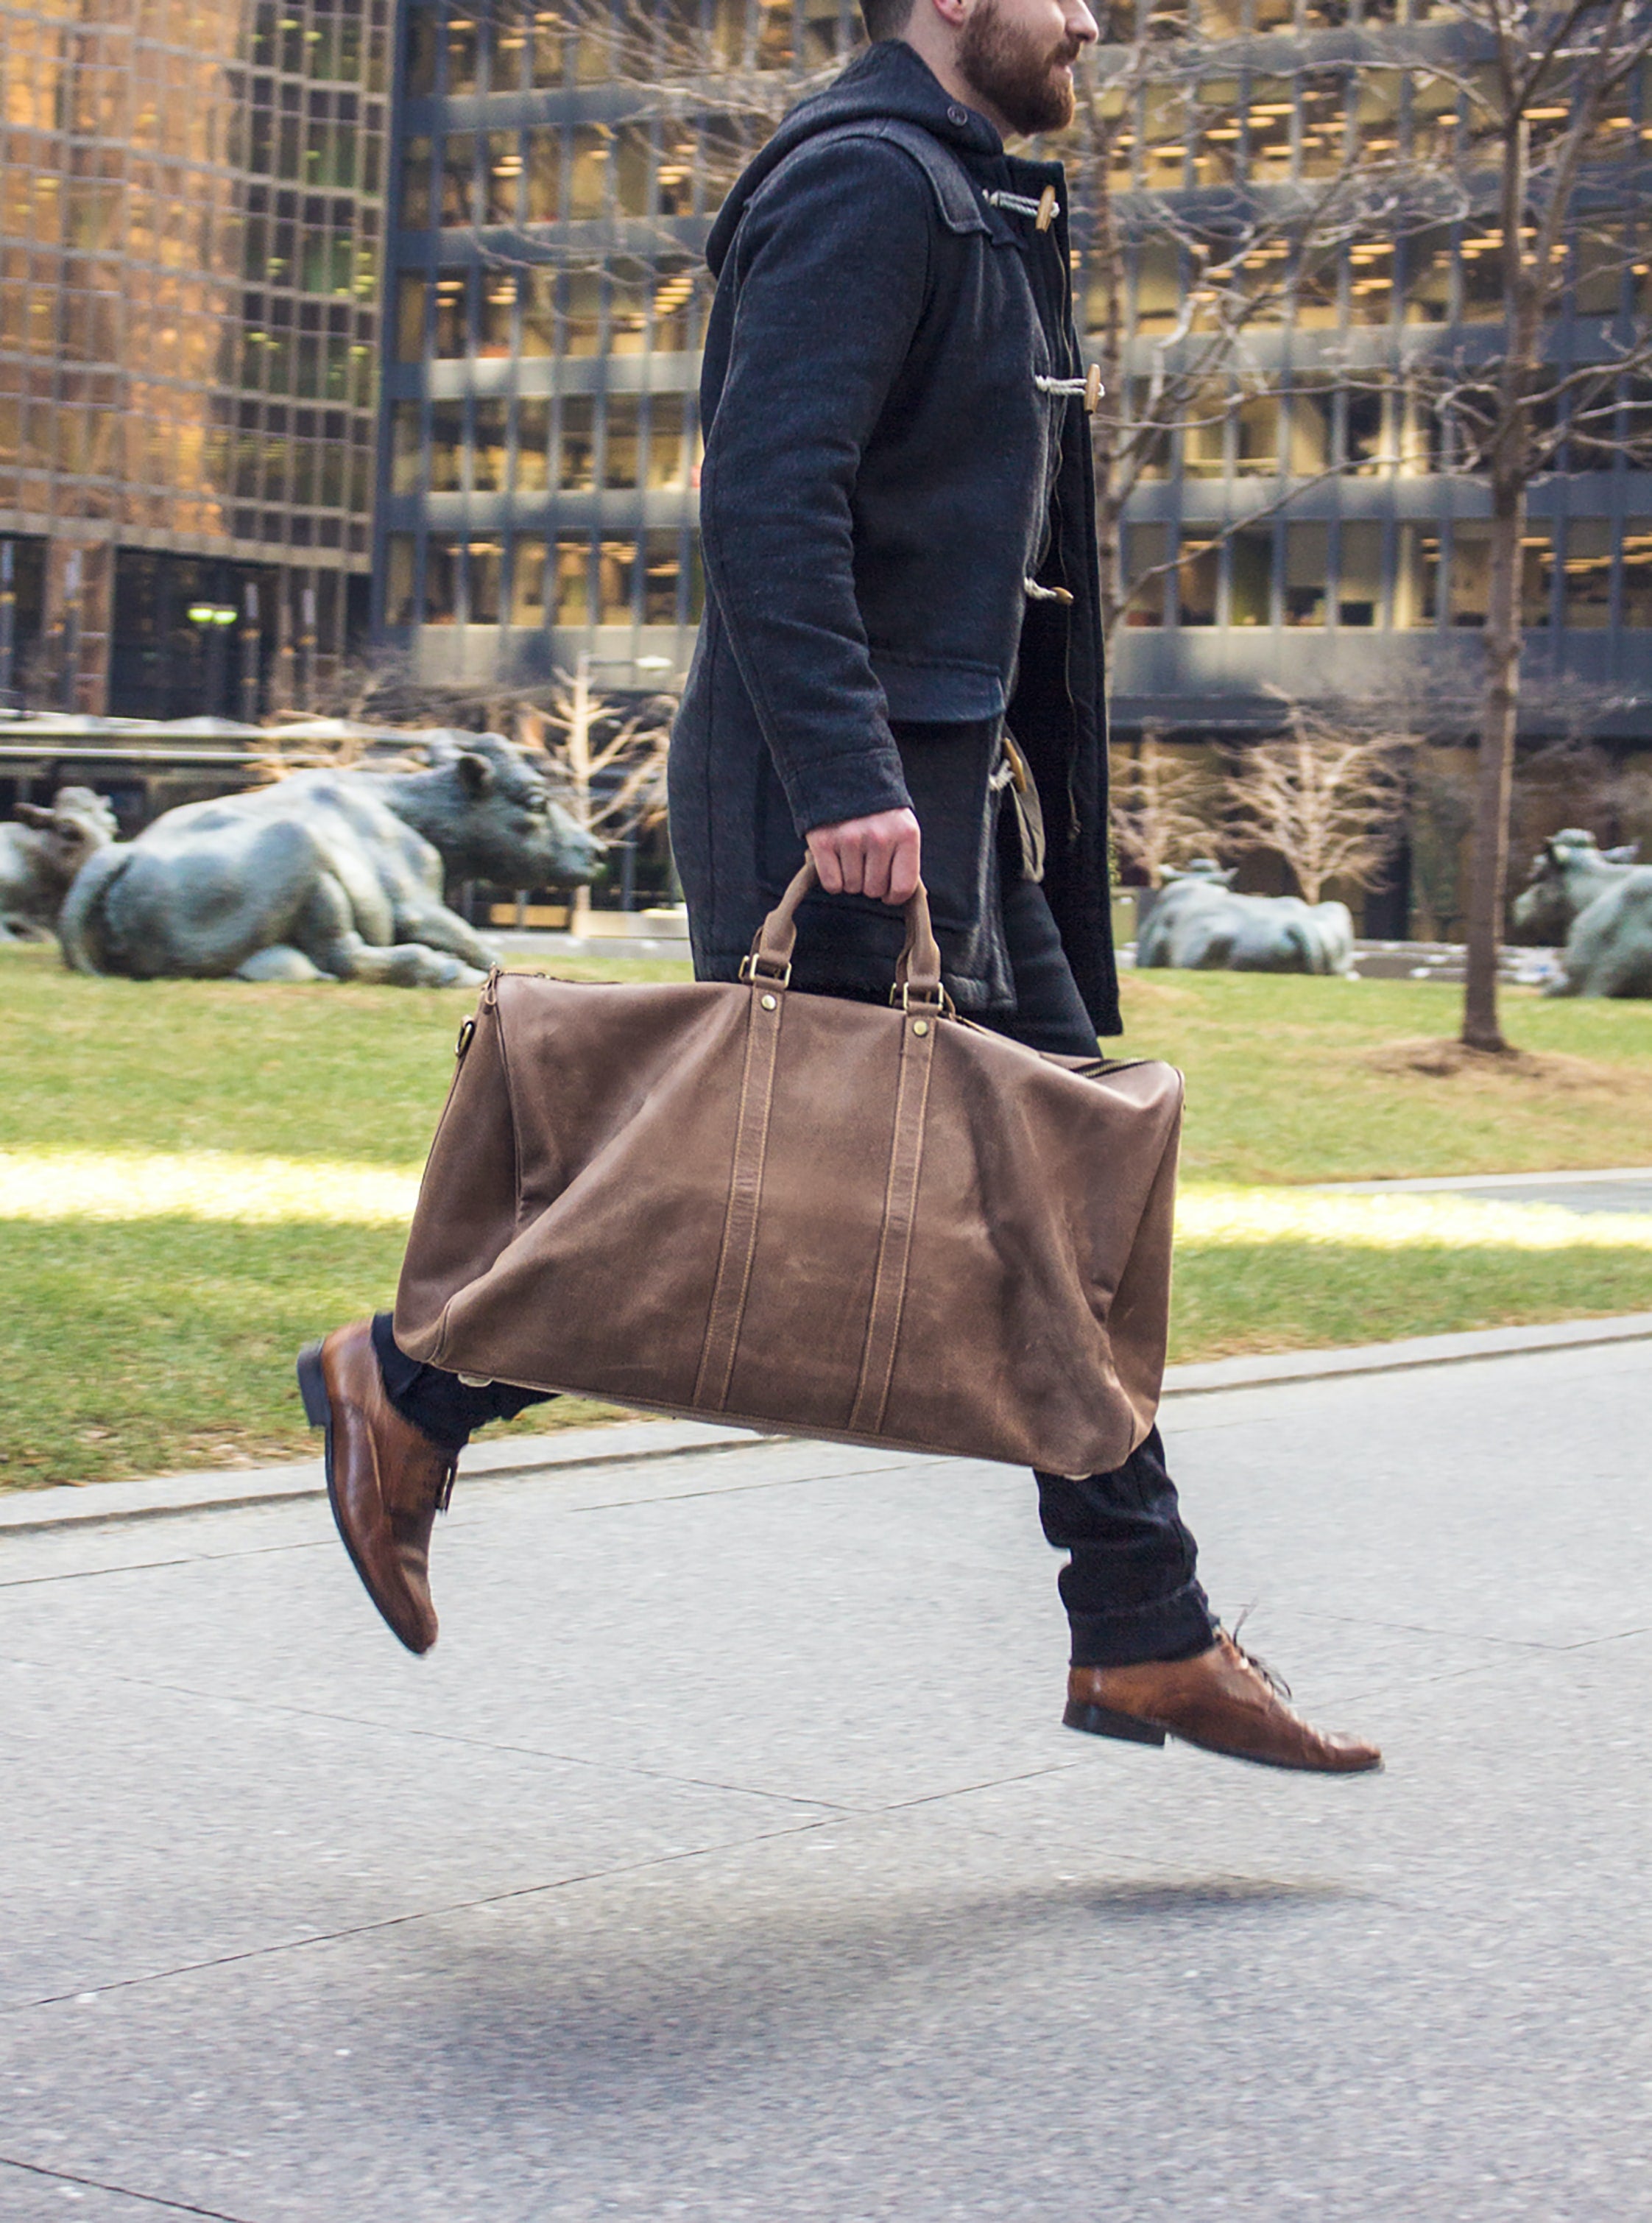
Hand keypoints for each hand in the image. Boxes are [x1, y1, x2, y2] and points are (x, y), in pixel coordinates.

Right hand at [806, 808, 921, 904]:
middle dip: (869, 883)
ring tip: (850, 854)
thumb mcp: (902, 826)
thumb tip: (897, 895)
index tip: (888, 892)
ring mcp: (850, 838)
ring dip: (850, 878)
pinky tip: (836, 859)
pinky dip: (833, 879)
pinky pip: (832, 884)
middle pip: (874, 890)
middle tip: (865, 862)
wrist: (844, 774)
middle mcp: (879, 837)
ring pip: (852, 888)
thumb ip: (904, 858)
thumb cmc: (878, 811)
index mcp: (905, 834)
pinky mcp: (824, 842)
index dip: (894, 896)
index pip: (903, 887)